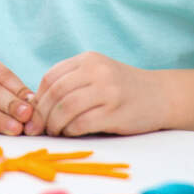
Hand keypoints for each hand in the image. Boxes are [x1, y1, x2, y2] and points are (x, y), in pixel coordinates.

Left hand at [24, 52, 169, 135]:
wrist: (161, 96)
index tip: (33, 113)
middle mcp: (97, 71)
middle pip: (56, 92)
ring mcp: (108, 91)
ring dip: (54, 124)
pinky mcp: (116, 112)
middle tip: (37, 128)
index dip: (38, 98)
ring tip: (54, 132)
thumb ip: (71, 82)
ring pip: (66, 108)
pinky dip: (71, 131)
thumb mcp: (97, 74)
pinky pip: (83, 123)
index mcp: (88, 60)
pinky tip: (71, 133)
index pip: (51, 77)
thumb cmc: (123, 88)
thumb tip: (35, 104)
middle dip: (41, 114)